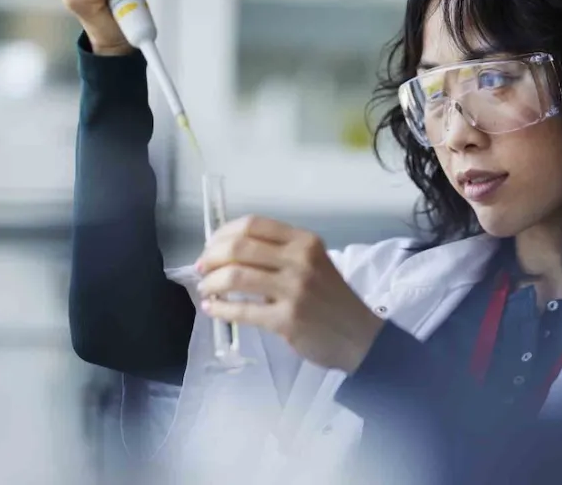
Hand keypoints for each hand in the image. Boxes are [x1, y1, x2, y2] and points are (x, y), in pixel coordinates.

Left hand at [195, 216, 384, 372]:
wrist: (359, 336)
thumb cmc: (333, 300)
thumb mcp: (315, 264)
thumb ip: (281, 255)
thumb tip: (229, 253)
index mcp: (305, 242)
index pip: (253, 224)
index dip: (222, 233)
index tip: (211, 246)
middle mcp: (300, 260)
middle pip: (239, 247)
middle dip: (211, 257)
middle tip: (202, 269)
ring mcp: (294, 290)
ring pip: (235, 276)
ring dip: (211, 283)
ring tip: (206, 289)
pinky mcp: (286, 319)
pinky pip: (241, 310)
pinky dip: (220, 308)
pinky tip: (213, 309)